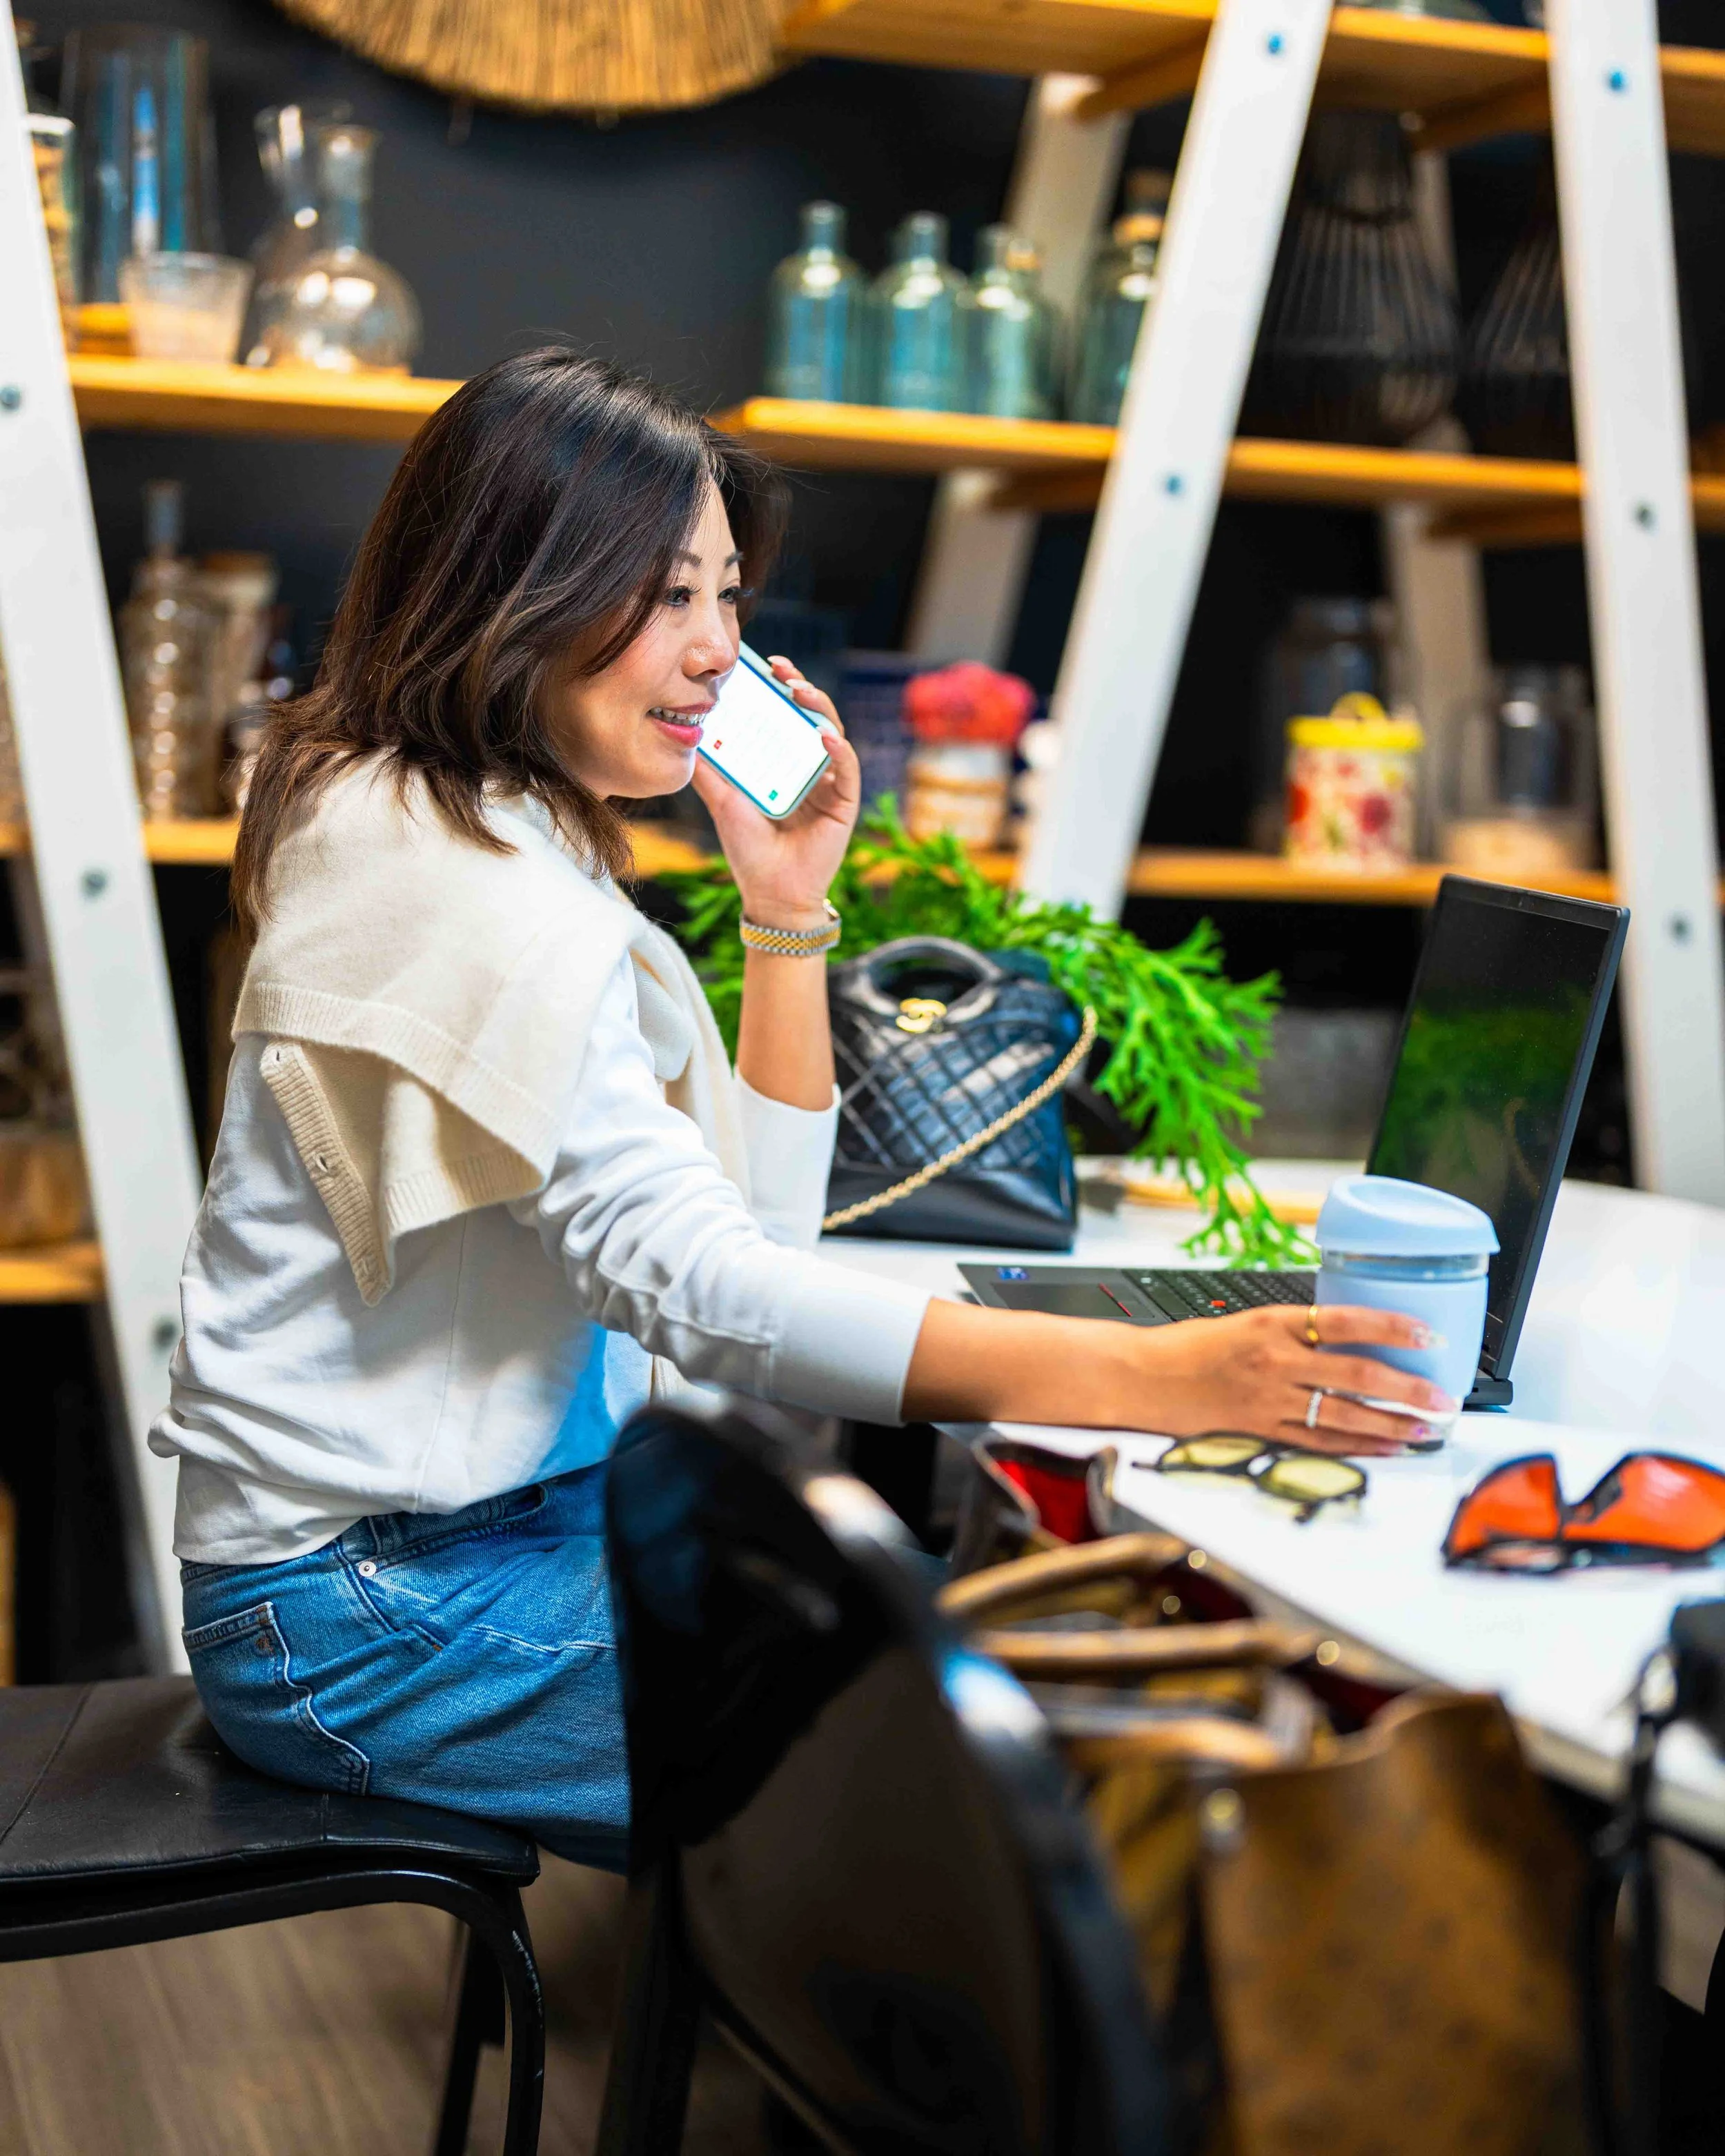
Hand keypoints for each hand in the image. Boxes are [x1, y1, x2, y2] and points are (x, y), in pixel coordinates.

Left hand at [691, 656, 861, 925]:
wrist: (770, 894)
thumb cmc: (748, 850)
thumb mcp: (722, 801)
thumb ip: (709, 770)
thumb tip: (687, 734)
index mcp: (782, 762)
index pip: (783, 715)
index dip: (777, 688)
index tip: (762, 665)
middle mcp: (808, 766)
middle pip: (810, 716)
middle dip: (799, 686)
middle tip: (781, 669)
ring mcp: (829, 782)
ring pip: (833, 733)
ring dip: (819, 708)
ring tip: (799, 691)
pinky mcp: (845, 802)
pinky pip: (846, 769)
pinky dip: (838, 750)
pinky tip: (824, 736)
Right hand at [1117, 1302, 1454, 1454]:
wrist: (1143, 1377)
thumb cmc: (1190, 1347)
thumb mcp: (1246, 1321)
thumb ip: (1294, 1331)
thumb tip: (1347, 1336)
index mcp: (1272, 1324)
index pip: (1345, 1320)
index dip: (1391, 1327)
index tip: (1427, 1335)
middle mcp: (1275, 1361)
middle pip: (1356, 1374)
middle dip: (1407, 1387)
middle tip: (1442, 1397)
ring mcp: (1269, 1400)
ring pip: (1344, 1414)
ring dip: (1392, 1423)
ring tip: (1426, 1428)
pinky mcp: (1260, 1430)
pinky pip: (1319, 1442)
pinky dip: (1358, 1446)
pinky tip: (1387, 1448)